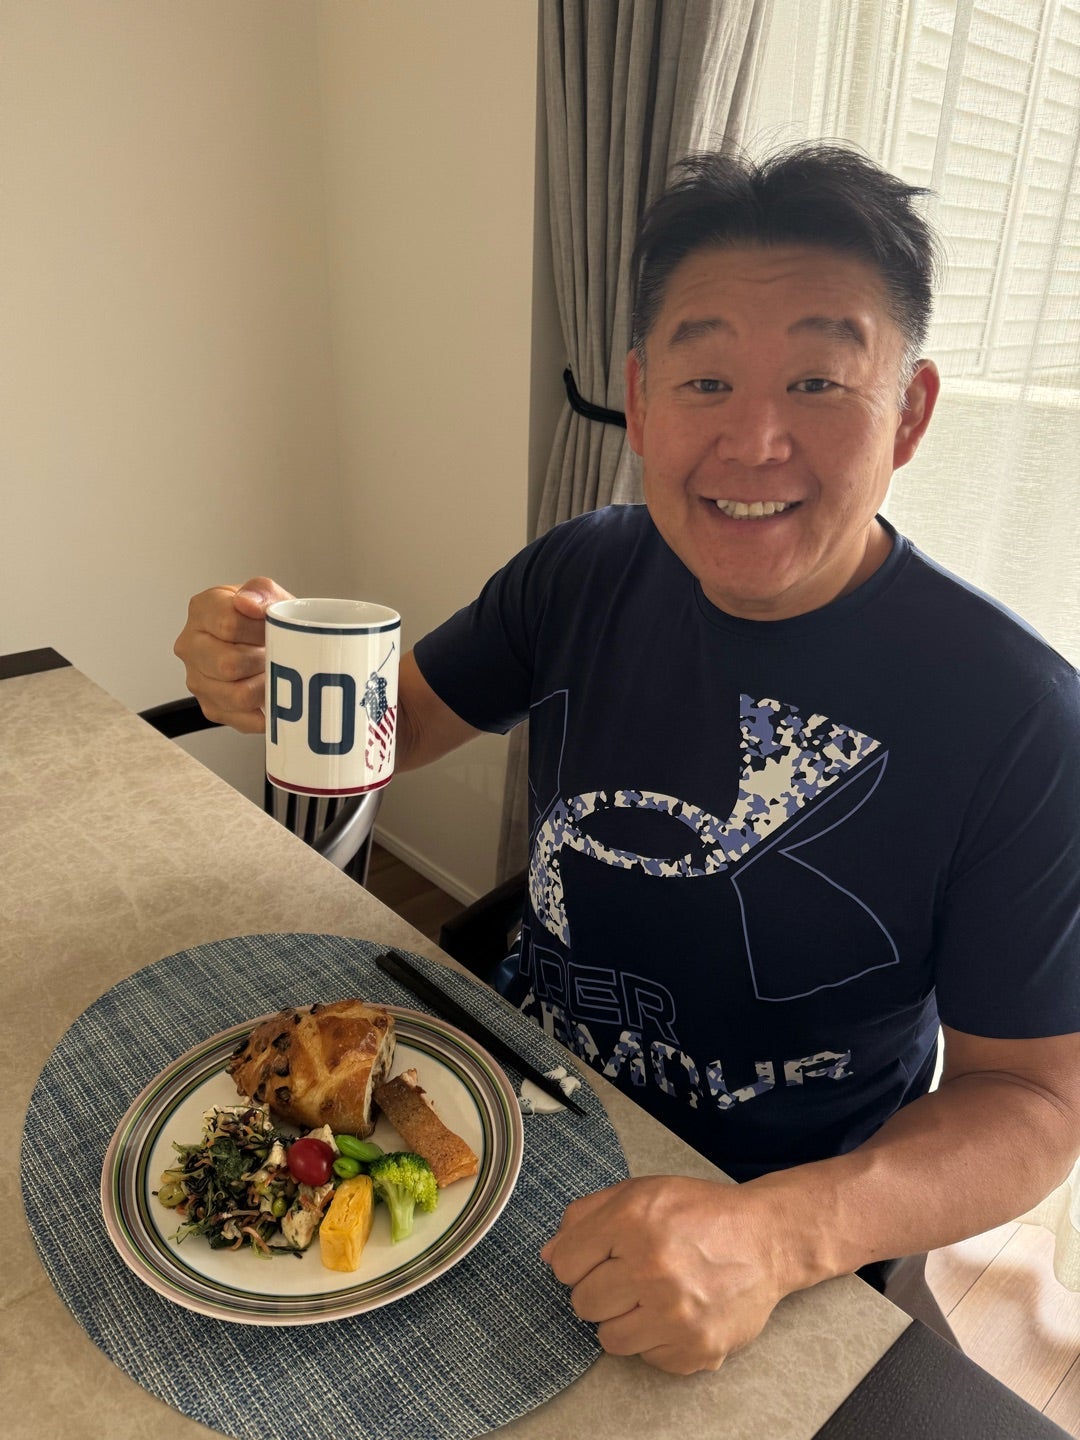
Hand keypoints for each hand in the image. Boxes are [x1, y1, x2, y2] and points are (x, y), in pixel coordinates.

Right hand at [173, 576, 292, 732]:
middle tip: (278, 654)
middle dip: (262, 660)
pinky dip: (266, 712)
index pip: (228, 624)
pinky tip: (273, 696)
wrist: (271, 643)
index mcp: (203, 610)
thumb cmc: (265, 620)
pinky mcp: (211, 707)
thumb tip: (247, 603)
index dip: (260, 630)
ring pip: (237, 695)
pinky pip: (243, 719)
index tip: (276, 630)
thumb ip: (261, 591)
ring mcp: (198, 679)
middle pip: (228, 664)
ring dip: (266, 686)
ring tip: (275, 672)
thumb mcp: (269, 595)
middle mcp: (192, 645)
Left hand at [541, 1175, 785, 1374]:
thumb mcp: (641, 1193)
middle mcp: (653, 1268)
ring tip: (651, 1295)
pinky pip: (646, 1358)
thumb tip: (549, 1255)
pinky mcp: (696, 1348)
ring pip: (609, 1339)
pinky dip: (655, 1339)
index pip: (564, 1265)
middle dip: (601, 1289)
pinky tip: (676, 1311)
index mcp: (633, 1221)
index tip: (598, 1257)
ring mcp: (676, 1314)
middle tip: (629, 1275)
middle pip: (583, 1303)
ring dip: (624, 1319)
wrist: (765, 1240)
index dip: (577, 1260)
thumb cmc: (700, 1214)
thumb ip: (586, 1216)